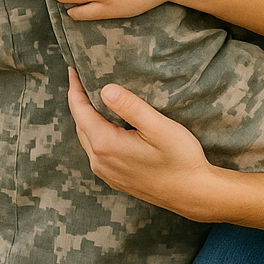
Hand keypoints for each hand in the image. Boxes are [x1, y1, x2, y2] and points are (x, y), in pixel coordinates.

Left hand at [67, 67, 217, 218]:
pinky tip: (107, 126)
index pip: (80, 111)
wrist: (191, 193)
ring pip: (87, 139)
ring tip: (91, 99)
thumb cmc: (179, 158)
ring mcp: (106, 173)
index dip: (75, 89)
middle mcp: (100, 161)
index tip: (72, 70)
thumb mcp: (158, 127)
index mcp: (106, 144)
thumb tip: (106, 89)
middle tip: (81, 79)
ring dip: (86, 118)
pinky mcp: (115, 179)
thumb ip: (131, 107)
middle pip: (80, 125)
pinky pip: (96, 152)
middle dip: (79, 102)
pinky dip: (95, 134)